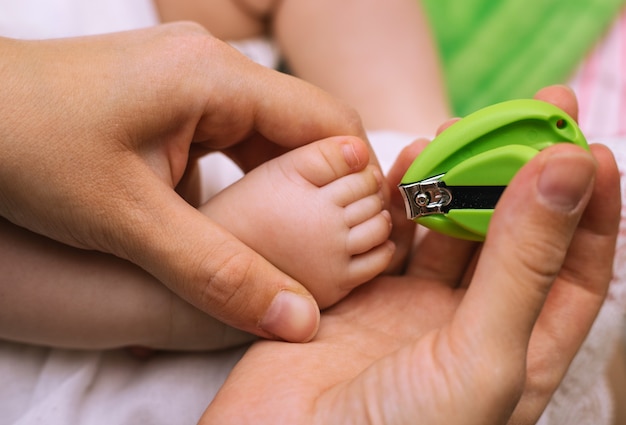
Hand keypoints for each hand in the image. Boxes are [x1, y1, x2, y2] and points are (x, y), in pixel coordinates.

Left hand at [0, 23, 372, 341]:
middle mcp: (214, 65)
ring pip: (269, 132)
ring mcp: (193, 76)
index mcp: (216, 78)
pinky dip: (247, 174)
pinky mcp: (173, 93)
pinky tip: (238, 211)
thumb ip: (218, 273)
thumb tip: (296, 319)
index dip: (359, 181)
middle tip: (333, 248)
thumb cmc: (25, 150)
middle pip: (305, 126)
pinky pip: (235, 132)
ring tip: (294, 236)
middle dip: (323, 189)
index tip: (366, 235)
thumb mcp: (127, 222)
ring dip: (284, 184)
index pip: (330, 123)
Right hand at [199, 92, 619, 423]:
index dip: (590, 210)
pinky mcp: (361, 295)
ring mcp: (412, 310)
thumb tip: (567, 170)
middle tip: (532, 112)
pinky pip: (391, 234)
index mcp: (518, 356)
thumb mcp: (482, 355)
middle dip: (525, 174)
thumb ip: (522, 265)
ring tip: (461, 130)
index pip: (573, 272)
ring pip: (449, 228)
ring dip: (460, 178)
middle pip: (512, 237)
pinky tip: (407, 165)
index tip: (587, 150)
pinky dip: (401, 197)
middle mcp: (468, 328)